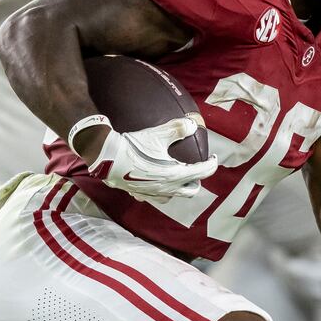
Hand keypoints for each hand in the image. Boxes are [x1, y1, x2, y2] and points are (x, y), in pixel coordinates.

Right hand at [91, 116, 217, 202]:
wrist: (107, 158)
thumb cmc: (134, 147)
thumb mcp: (158, 134)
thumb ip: (178, 128)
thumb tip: (193, 124)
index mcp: (175, 176)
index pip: (202, 173)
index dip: (212, 165)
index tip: (213, 158)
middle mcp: (166, 189)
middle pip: (190, 191)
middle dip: (196, 181)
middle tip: (195, 169)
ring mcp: (152, 194)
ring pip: (173, 196)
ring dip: (178, 188)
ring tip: (176, 176)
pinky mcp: (139, 195)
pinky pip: (154, 196)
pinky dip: (159, 190)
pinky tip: (154, 181)